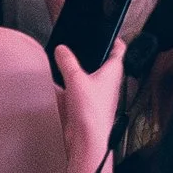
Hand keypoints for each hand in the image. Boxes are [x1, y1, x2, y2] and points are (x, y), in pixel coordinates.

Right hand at [54, 40, 125, 172]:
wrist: (87, 141)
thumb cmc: (91, 111)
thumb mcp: (76, 79)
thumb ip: (67, 62)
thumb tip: (61, 49)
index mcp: (112, 73)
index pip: (119, 51)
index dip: (114, 39)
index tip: (108, 31)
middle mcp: (106, 84)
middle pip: (101, 64)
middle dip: (90, 55)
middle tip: (79, 45)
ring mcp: (95, 96)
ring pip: (85, 78)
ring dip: (75, 72)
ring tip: (62, 62)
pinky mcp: (84, 107)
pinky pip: (73, 93)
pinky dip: (64, 88)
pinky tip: (53, 85)